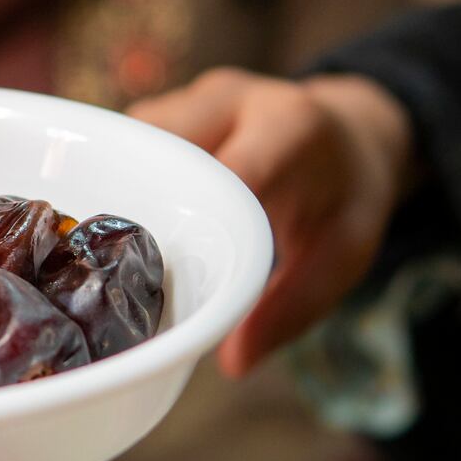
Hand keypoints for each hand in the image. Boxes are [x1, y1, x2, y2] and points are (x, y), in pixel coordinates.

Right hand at [131, 69, 415, 375]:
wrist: (348, 134)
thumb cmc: (346, 196)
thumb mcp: (346, 253)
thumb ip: (296, 305)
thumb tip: (232, 362)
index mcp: (286, 126)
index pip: (227, 168)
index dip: (189, 212)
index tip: (158, 269)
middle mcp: (230, 99)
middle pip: (162, 148)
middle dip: (139, 205)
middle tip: (122, 274)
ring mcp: (191, 98)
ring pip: (132, 143)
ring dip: (120, 193)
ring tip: (111, 254)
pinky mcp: (164, 109)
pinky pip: (128, 145)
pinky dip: (119, 183)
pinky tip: (115, 228)